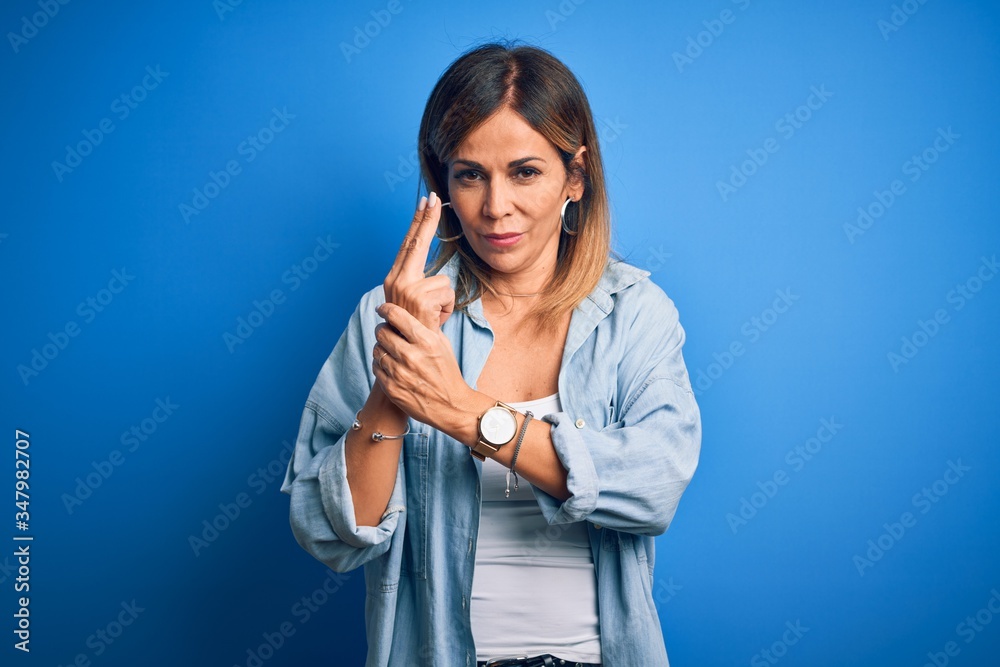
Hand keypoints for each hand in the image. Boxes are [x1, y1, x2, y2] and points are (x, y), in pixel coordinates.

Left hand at [372, 300, 476, 431]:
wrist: (451, 406)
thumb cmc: (447, 373)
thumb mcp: (443, 345)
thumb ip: (426, 329)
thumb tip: (408, 313)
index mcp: (426, 341)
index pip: (396, 316)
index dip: (385, 309)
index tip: (382, 309)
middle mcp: (411, 356)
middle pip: (382, 331)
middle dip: (382, 328)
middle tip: (386, 331)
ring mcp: (400, 373)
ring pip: (376, 349)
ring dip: (381, 347)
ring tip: (389, 349)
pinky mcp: (392, 388)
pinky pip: (376, 367)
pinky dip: (380, 363)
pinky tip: (389, 364)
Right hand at [382, 192, 455, 329]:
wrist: (409, 355)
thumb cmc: (418, 329)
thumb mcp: (420, 303)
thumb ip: (424, 283)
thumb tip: (436, 268)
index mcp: (396, 279)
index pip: (409, 244)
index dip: (419, 222)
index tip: (426, 202)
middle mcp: (396, 280)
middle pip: (416, 243)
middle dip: (427, 219)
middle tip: (434, 197)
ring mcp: (405, 289)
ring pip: (442, 280)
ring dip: (445, 301)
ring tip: (433, 316)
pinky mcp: (418, 299)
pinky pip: (447, 293)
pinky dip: (447, 309)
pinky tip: (435, 320)